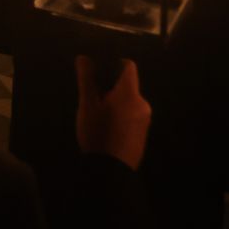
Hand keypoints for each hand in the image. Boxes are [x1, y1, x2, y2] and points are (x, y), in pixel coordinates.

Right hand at [75, 56, 150, 171]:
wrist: (111, 170)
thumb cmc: (97, 133)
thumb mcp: (87, 105)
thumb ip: (87, 79)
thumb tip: (84, 58)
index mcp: (129, 93)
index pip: (128, 66)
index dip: (114, 63)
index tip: (99, 72)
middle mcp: (142, 103)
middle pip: (127, 85)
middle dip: (111, 87)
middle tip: (92, 99)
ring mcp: (145, 120)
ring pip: (129, 101)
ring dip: (115, 102)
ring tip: (97, 116)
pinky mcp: (143, 133)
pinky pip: (132, 115)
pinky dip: (121, 115)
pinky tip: (107, 128)